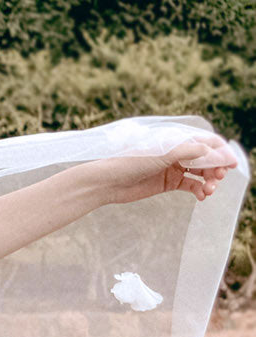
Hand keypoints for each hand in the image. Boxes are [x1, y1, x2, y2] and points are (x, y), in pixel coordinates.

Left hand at [92, 130, 239, 204]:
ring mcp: (173, 168)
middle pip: (206, 159)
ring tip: (208, 191)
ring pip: (200, 173)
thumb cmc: (130, 162)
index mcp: (176, 140)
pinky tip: (202, 196)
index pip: (206, 142)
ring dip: (209, 181)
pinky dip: (199, 190)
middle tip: (217, 179)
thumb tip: (214, 150)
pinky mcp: (168, 183)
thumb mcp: (162, 154)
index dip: (221, 152)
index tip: (230, 164)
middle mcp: (177, 153)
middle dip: (216, 169)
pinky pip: (191, 185)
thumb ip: (189, 151)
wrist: (107, 182)